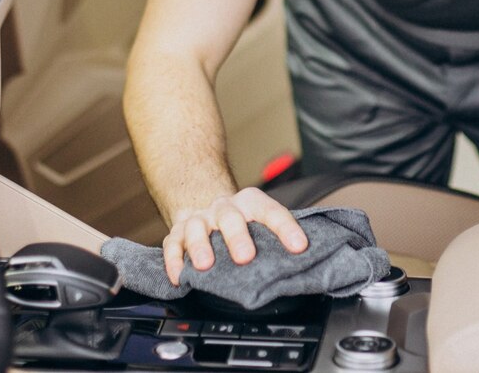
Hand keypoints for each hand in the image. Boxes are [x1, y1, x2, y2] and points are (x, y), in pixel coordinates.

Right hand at [162, 187, 308, 283]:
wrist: (205, 201)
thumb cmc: (241, 218)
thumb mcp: (260, 219)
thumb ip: (276, 236)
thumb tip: (306, 259)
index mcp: (250, 203)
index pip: (271, 211)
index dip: (285, 228)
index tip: (299, 246)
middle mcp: (224, 209)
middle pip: (230, 217)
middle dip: (237, 237)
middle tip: (246, 257)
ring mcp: (199, 220)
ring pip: (197, 228)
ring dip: (200, 246)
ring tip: (205, 265)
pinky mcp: (178, 233)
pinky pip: (172, 245)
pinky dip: (174, 261)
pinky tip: (179, 276)